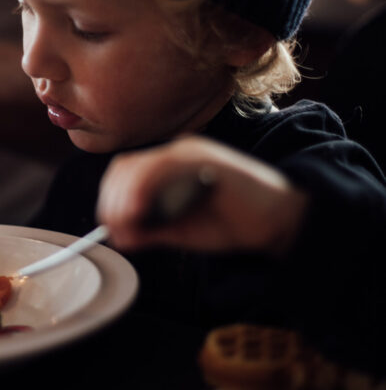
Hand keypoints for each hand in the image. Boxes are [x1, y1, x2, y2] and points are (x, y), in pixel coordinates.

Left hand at [96, 136, 308, 255]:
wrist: (279, 219)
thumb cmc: (235, 223)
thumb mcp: (182, 230)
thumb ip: (152, 229)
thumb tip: (119, 236)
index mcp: (170, 166)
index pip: (125, 173)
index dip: (111, 199)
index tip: (111, 227)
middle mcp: (177, 153)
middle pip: (125, 169)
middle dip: (113, 202)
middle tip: (116, 230)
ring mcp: (191, 153)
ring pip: (138, 168)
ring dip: (123, 199)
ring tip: (126, 225)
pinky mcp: (205, 159)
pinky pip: (162, 168)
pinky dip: (143, 190)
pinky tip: (139, 211)